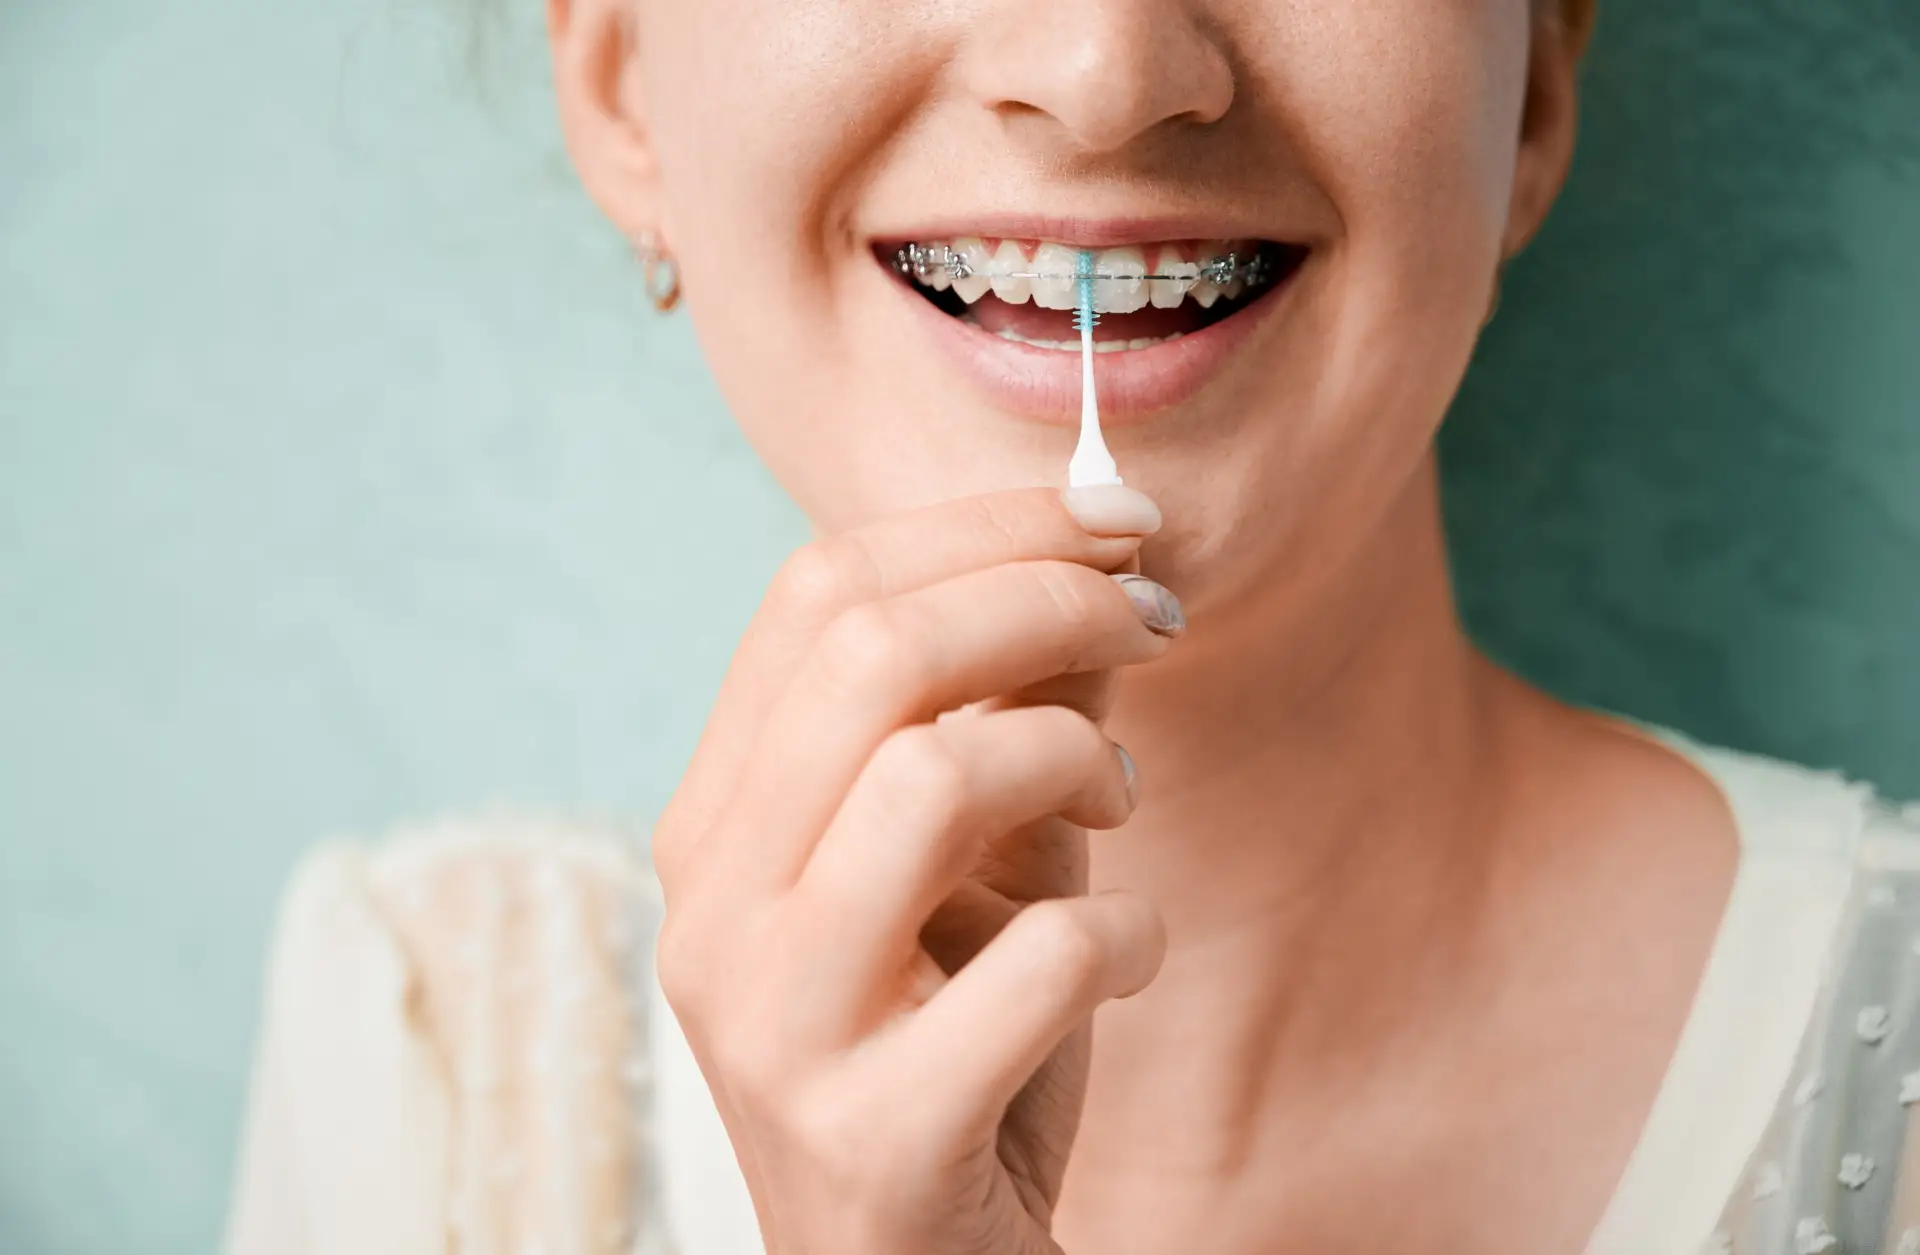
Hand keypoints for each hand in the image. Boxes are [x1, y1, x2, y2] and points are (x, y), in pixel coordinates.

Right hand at [652, 486, 1180, 1254]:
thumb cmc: (954, 1055)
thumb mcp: (979, 867)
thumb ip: (1014, 720)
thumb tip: (1099, 571)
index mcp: (716, 826)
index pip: (812, 594)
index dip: (983, 523)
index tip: (1117, 520)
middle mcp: (713, 912)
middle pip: (867, 652)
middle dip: (1046, 595)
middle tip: (1155, 618)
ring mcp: (775, 1026)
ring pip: (930, 775)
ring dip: (1073, 756)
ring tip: (1120, 804)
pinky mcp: (869, 1135)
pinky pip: (1038, 957)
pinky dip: (1125, 930)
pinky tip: (1127, 955)